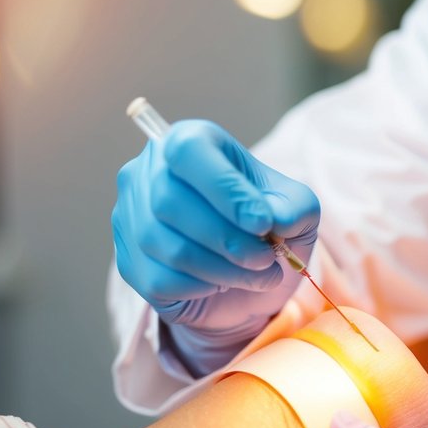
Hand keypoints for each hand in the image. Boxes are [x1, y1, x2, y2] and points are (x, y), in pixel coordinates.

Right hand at [112, 119, 319, 340]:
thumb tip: (274, 218)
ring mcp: (132, 216)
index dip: (225, 189)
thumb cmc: (268, 228)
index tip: (262, 223)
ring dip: (224, 268)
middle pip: (170, 202)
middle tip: (266, 258)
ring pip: (168, 246)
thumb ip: (294, 207)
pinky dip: (203, 287)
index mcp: (190, 139)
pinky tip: (223, 283)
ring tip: (258, 274)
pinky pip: (162, 279)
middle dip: (229, 239)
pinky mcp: (129, 261)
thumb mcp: (297, 210)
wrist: (248, 275)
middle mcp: (148, 170)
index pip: (188, 151)